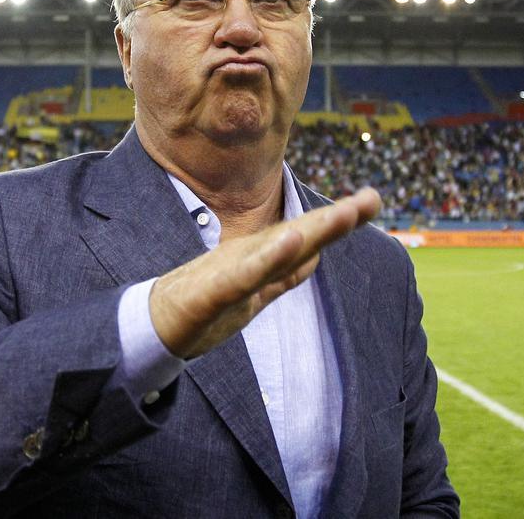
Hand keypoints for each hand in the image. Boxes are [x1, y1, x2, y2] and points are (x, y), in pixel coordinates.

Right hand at [149, 187, 380, 358]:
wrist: (149, 324)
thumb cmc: (201, 303)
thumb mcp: (252, 290)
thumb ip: (283, 272)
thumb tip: (317, 255)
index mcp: (262, 260)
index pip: (309, 240)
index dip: (341, 221)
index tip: (374, 200)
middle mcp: (250, 259)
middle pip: (300, 238)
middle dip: (336, 221)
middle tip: (372, 200)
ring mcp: (230, 274)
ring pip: (276, 251)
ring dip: (311, 232)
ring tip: (344, 216)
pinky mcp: (209, 294)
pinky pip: (241, 277)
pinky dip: (266, 259)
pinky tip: (289, 242)